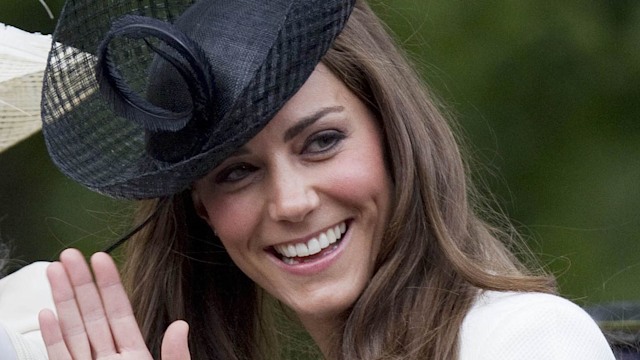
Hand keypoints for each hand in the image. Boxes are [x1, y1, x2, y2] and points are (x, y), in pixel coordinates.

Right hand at [38, 248, 190, 359]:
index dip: (110, 284)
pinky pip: (60, 357)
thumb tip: (181, 326)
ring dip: (62, 300)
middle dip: (81, 283)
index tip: (101, 258)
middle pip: (93, 315)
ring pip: (74, 331)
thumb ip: (175, 354)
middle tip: (70, 255)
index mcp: (136, 356)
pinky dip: (53, 338)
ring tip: (55, 271)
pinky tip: (47, 314)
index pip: (120, 312)